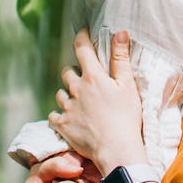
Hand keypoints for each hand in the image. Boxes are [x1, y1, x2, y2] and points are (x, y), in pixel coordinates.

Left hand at [49, 29, 144, 176]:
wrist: (116, 150)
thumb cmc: (127, 117)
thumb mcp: (128, 86)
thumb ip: (121, 58)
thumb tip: (119, 32)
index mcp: (93, 77)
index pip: (81, 48)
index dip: (81, 37)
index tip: (83, 33)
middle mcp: (76, 88)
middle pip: (67, 71)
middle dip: (75, 72)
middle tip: (87, 80)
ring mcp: (67, 107)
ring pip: (60, 93)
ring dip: (68, 94)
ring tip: (81, 103)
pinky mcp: (62, 125)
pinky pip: (53, 114)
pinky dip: (59, 114)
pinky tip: (69, 118)